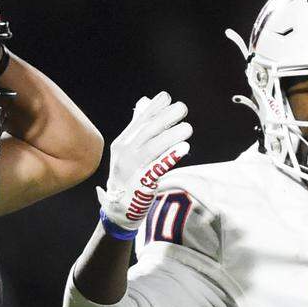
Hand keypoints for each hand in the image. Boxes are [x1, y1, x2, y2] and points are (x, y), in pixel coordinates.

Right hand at [97, 91, 190, 229]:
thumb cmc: (128, 177)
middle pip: (146, 132)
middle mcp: (124, 154)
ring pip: (152, 148)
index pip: (138, 121)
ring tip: (188, 127)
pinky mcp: (142, 184)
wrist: (119, 210)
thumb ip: (137, 128)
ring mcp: (132, 169)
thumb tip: (145, 102)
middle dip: (165, 117)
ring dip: (171, 135)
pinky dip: (171, 156)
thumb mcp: (127, 152)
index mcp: (121, 143)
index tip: (167, 97)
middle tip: (182, 108)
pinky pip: (158, 168)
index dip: (153, 108)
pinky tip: (184, 148)